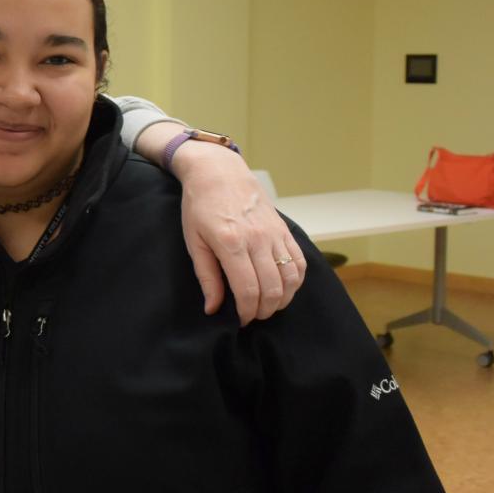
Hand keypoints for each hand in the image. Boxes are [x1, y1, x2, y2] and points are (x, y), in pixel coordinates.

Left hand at [173, 142, 306, 323]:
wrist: (219, 172)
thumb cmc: (199, 206)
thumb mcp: (193, 241)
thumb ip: (206, 276)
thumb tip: (213, 308)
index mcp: (231, 243)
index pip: (248, 290)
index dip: (246, 312)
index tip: (240, 320)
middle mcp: (257, 239)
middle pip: (272, 288)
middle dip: (264, 311)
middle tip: (253, 316)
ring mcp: (274, 233)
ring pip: (291, 278)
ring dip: (282, 299)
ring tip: (268, 306)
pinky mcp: (284, 229)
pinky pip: (299, 261)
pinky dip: (296, 281)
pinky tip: (284, 289)